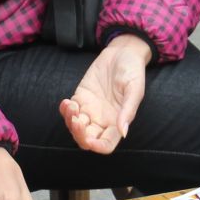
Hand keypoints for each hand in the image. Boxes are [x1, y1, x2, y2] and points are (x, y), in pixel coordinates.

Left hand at [61, 34, 151, 153]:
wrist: (122, 52)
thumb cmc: (133, 71)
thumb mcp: (135, 88)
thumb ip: (128, 110)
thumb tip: (123, 132)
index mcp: (117, 122)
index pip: (106, 144)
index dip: (98, 147)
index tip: (90, 140)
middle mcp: (103, 120)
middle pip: (87, 139)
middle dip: (79, 135)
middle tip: (77, 121)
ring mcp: (90, 109)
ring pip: (75, 127)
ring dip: (70, 121)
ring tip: (71, 107)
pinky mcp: (81, 98)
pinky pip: (69, 111)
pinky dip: (65, 110)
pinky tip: (67, 102)